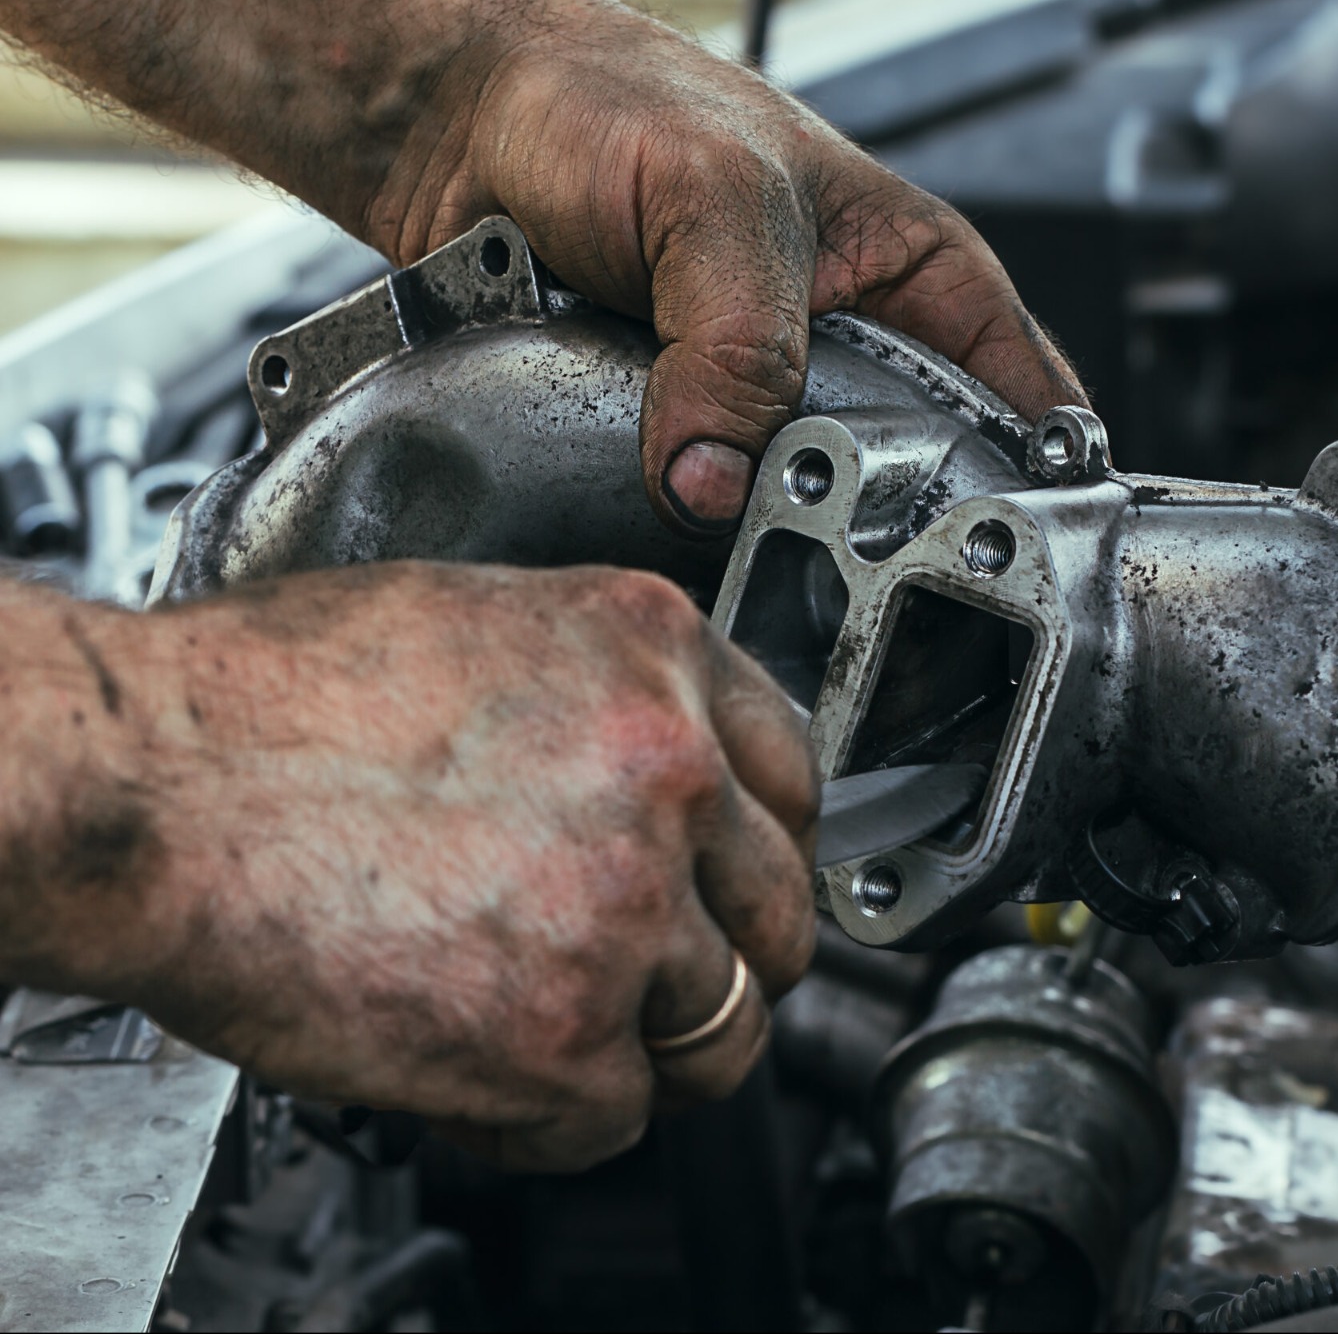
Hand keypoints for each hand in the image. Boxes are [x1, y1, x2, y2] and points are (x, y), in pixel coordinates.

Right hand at [101, 562, 816, 1170]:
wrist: (141, 787)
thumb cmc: (260, 702)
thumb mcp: (473, 620)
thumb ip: (596, 691)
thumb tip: (643, 759)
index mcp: (653, 652)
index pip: (794, 775)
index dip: (759, 844)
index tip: (734, 878)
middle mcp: (668, 771)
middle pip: (777, 909)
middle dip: (726, 954)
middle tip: (656, 973)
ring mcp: (626, 907)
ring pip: (723, 1024)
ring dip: (658, 1046)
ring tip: (575, 1035)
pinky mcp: (563, 1035)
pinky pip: (618, 1115)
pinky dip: (556, 1118)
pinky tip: (488, 1077)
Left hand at [366, 0, 1087, 533]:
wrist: (460, 117)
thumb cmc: (611, 98)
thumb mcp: (714, 204)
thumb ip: (737, 344)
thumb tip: (723, 479)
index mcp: (914, 276)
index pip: (1022, 402)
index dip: (1029, 484)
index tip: (991, 547)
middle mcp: (849, 348)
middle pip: (906, 481)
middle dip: (864, 518)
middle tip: (821, 534)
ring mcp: (761, 398)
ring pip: (793, 508)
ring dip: (753, 522)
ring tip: (723, 510)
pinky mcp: (681, 436)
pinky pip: (695, 509)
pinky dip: (670, 514)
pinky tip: (653, 499)